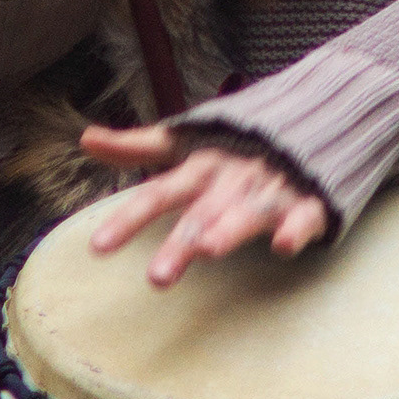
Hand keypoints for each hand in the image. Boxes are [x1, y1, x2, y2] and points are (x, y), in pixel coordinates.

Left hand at [79, 124, 330, 287]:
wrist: (314, 118)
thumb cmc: (237, 142)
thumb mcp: (186, 141)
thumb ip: (138, 145)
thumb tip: (85, 138)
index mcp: (200, 165)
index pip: (158, 193)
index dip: (129, 219)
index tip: (97, 248)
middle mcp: (231, 178)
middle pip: (201, 213)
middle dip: (180, 243)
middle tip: (157, 280)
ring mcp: (271, 187)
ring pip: (247, 212)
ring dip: (230, 229)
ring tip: (209, 249)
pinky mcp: (308, 199)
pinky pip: (303, 215)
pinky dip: (295, 228)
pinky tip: (284, 245)